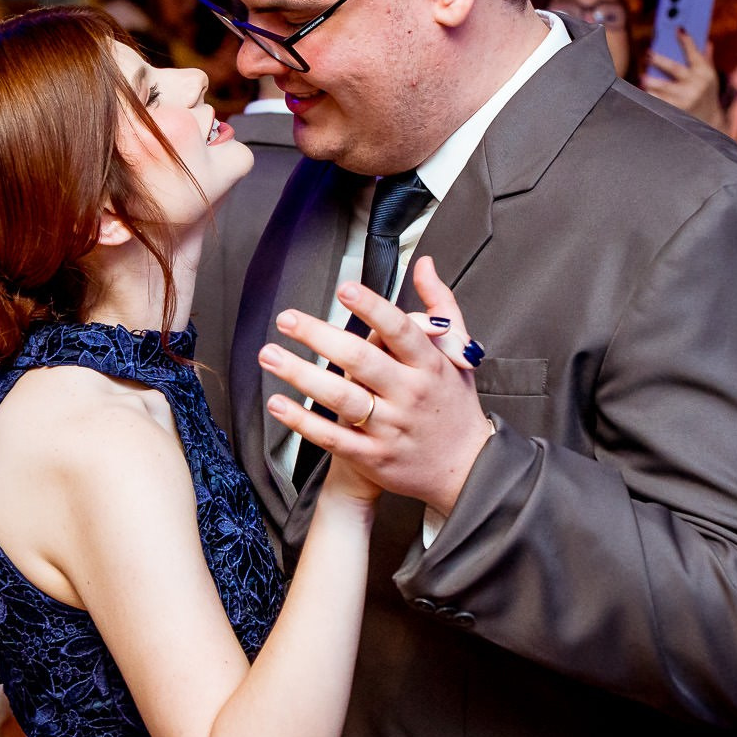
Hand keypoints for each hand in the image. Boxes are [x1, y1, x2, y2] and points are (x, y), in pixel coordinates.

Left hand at [258, 257, 488, 515]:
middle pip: (361, 361)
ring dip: (301, 375)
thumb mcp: (459, 355)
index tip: (345, 289)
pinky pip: (332, 438)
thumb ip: (441, 307)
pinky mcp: (373, 457)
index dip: (373, 308)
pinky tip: (277, 403)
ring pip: (341, 399)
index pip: (400, 331)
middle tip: (287, 318)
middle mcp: (409, 394)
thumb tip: (425, 264)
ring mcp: (390, 428)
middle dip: (320, 337)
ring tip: (270, 354)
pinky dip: (303, 422)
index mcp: (430, 365)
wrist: (466, 471)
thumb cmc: (455, 405)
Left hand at [647, 27, 723, 128]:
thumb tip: (707, 41)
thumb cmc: (706, 94)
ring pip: (663, 88)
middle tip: (648, 54)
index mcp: (704, 73)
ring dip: (650, 83)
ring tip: (641, 79)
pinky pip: (658, 103)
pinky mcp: (675, 112)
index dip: (687, 41)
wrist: (709, 123)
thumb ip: (705, 59)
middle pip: (674, 69)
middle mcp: (696, 85)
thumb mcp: (709, 77)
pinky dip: (648, 98)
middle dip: (660, 60)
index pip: (694, 53)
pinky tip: (638, 95)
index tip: (678, 28)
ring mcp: (685, 99)